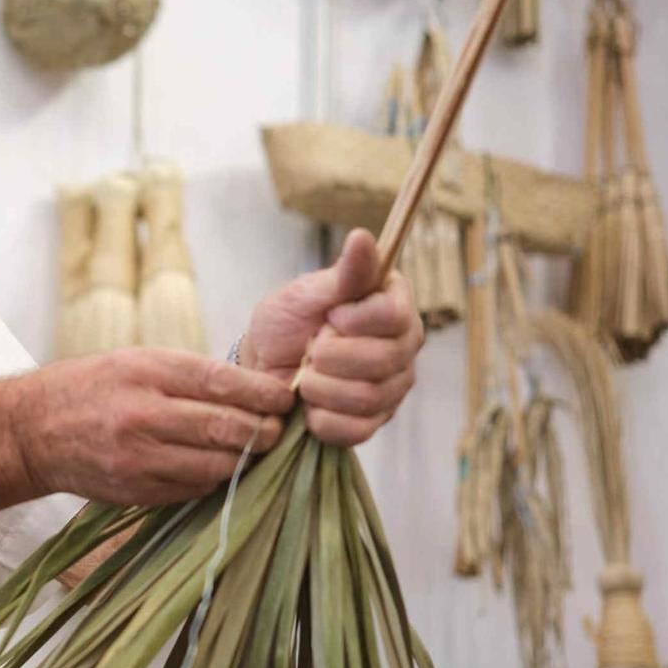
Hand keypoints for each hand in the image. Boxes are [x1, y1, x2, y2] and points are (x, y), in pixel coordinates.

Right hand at [9, 348, 295, 505]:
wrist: (32, 430)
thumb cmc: (92, 387)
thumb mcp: (137, 361)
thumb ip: (191, 375)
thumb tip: (256, 390)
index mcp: (146, 371)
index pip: (220, 383)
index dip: (262, 394)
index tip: (285, 399)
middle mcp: (143, 414)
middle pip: (226, 428)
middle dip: (263, 432)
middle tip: (278, 431)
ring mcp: (139, 458)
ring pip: (216, 466)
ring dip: (243, 460)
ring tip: (254, 450)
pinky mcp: (136, 491)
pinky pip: (194, 489)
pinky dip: (213, 479)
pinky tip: (215, 467)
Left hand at [235, 230, 422, 447]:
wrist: (263, 367)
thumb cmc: (286, 323)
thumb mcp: (306, 293)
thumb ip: (343, 273)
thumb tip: (363, 237)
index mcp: (394, 304)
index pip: (395, 314)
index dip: (356, 319)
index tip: (329, 316)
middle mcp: (404, 345)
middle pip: (384, 359)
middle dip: (330, 357)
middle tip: (309, 350)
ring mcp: (394, 386)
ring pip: (369, 396)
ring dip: (322, 387)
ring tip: (305, 376)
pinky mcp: (376, 421)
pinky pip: (358, 430)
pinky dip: (324, 419)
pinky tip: (310, 406)